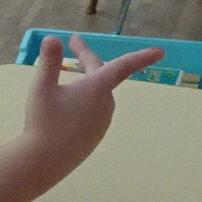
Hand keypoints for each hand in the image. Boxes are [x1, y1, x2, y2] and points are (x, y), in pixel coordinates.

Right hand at [24, 35, 163, 164]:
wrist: (43, 163)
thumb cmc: (43, 123)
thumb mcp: (41, 88)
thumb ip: (49, 61)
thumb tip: (51, 38)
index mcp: (97, 89)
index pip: (124, 66)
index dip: (143, 56)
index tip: (160, 52)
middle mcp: (105, 104)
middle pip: (100, 74)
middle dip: (86, 58)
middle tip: (73, 45)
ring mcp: (102, 122)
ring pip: (96, 94)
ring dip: (85, 82)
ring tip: (66, 78)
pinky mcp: (95, 136)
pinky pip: (92, 111)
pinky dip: (83, 101)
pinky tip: (66, 109)